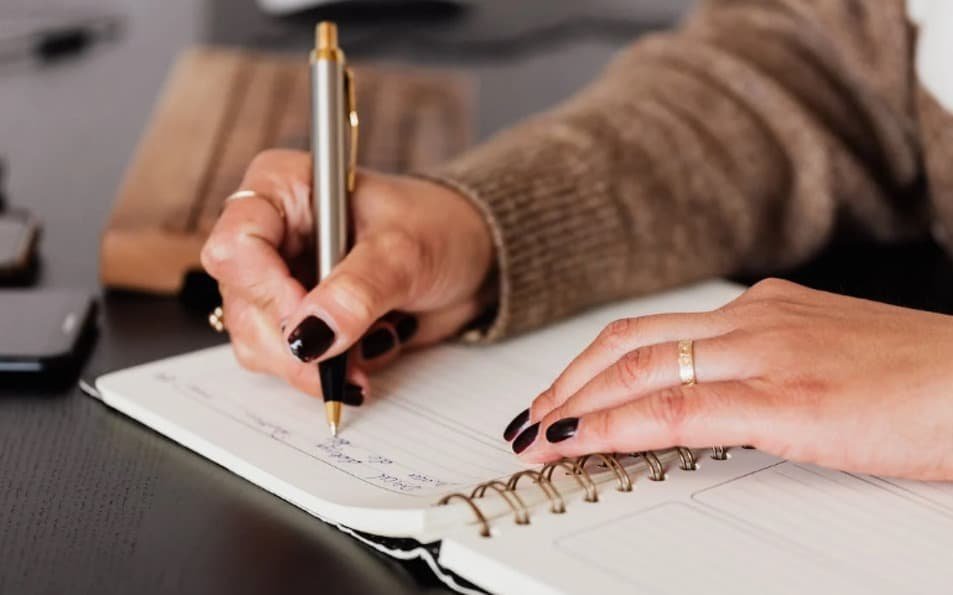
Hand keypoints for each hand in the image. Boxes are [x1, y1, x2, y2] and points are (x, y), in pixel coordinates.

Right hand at [201, 149, 493, 400]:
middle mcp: (272, 234)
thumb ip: (357, 292)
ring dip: (311, 364)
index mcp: (284, 189)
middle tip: (339, 361)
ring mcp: (282, 280)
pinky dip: (327, 372)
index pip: (237, 243)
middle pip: (242, 303)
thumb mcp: (405, 252)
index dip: (266, 291)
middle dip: (292, 344)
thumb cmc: (440, 228)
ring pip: (257, 341)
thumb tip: (311, 336)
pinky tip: (366, 354)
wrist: (474, 258)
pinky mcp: (301, 320)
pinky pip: (288, 362)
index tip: (309, 323)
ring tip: (367, 352)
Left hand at [504, 279, 952, 480]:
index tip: (560, 396)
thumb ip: (769, 373)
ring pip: (638, 370)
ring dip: (575, 403)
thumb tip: (720, 401)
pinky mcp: (785, 399)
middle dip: (567, 382)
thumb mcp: (828, 364)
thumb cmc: (924, 381)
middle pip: (628, 343)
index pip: (652, 333)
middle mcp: (754, 321)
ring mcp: (765, 354)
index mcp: (764, 312)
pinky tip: (579, 442)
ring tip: (538, 435)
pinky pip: (675, 408)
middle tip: (530, 417)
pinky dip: (614, 424)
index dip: (592, 366)